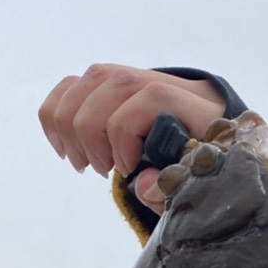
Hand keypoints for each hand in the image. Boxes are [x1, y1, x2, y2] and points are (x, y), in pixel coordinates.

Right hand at [39, 65, 227, 211]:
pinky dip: (56, 118)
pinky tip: (66, 150)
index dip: (127, 132)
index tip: (127, 169)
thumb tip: (140, 182)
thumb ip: (173, 188)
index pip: (152, 97)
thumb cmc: (205, 174)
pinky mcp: (111, 85)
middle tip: (105, 171)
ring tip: (86, 165)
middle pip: (110, 85)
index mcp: (199, 108)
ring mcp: (135, 79)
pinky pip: (67, 89)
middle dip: (94, 135)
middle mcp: (165, 83)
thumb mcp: (199, 187)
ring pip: (82, 85)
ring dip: (72, 130)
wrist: (212, 144)